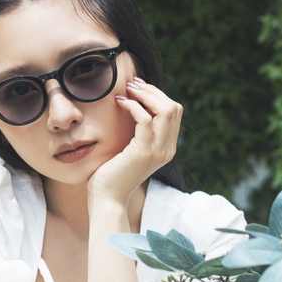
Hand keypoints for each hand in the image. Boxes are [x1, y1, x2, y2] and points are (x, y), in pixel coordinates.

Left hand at [88, 78, 182, 203]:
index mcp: (166, 147)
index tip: (138, 87)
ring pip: (165, 110)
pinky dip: (134, 106)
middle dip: (153, 91)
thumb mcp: (131, 150)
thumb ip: (138, 133)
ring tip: (127, 90)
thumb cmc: (112, 174)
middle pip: (173, 107)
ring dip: (145, 95)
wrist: (108, 198)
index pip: (174, 112)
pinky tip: (120, 103)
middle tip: (132, 84)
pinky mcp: (143, 152)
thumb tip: (134, 107)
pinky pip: (146, 120)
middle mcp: (167, 149)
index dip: (158, 95)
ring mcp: (157, 151)